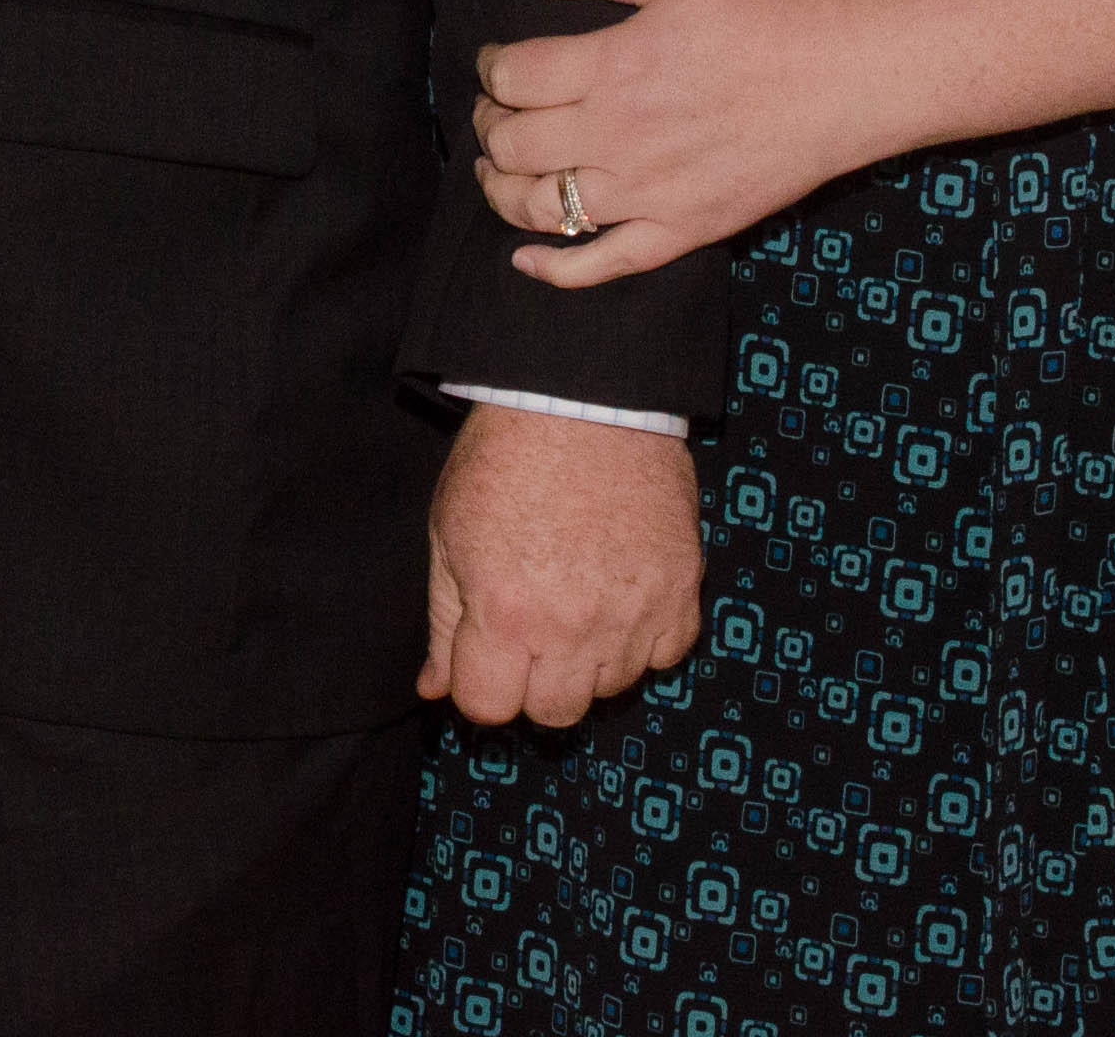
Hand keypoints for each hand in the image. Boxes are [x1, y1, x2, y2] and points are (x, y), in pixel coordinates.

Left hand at [415, 405, 698, 728]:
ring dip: (589, 660)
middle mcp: (573, 627)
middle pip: (553, 714)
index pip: (488, 707)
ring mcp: (635, 614)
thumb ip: (443, 621)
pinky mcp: (681, 592)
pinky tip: (619, 593)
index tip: (483, 655)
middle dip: (532, 683)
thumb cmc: (504, 459)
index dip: (479, 685)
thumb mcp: (449, 534)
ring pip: (611, 688)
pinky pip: (665, 655)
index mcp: (506, 614)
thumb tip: (433, 688)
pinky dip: (643, 638)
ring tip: (575, 598)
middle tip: (529, 631)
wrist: (581, 399)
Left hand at [471, 0, 883, 287]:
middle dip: (487, 127)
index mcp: (612, 66)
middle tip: (493, 114)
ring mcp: (648, 191)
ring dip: (501, 191)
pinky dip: (554, 269)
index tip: (495, 64)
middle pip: (513, 143)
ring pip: (541, 207)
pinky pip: (602, 265)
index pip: (511, 77)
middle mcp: (619, 135)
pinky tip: (525, 259)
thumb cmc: (766, 17)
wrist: (845, 79)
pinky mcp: (682, 230)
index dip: (488, 69)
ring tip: (497, 172)